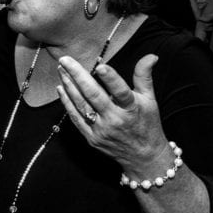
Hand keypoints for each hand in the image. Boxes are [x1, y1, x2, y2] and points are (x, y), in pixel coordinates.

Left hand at [56, 54, 170, 172]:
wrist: (143, 157)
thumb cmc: (146, 124)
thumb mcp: (150, 99)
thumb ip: (144, 76)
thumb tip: (151, 55)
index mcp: (131, 109)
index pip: (121, 92)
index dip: (111, 79)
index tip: (100, 66)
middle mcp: (115, 120)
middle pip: (93, 95)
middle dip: (77, 76)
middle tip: (65, 59)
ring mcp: (101, 130)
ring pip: (81, 105)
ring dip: (69, 85)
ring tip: (61, 69)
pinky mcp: (91, 138)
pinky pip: (76, 118)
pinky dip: (67, 103)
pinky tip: (61, 88)